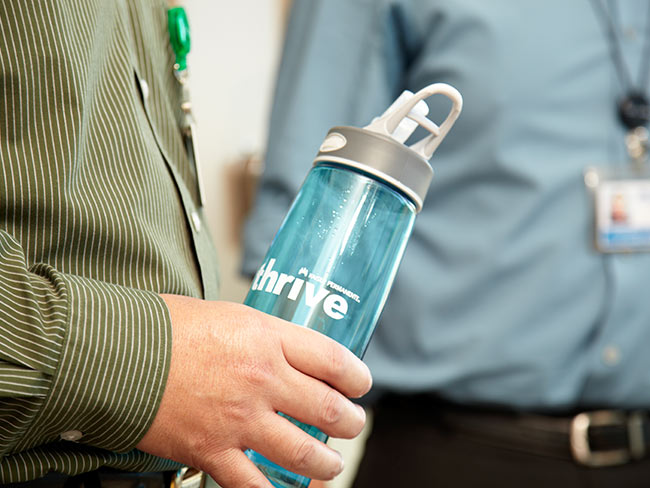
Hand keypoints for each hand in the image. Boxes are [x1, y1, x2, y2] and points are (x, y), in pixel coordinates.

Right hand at [136, 295, 371, 487]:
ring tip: (331, 464)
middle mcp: (263, 380)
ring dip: (326, 462)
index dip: (356, 376)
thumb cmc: (170, 327)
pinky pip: (255, 486)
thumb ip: (265, 337)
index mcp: (269, 340)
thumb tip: (287, 352)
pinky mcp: (213, 452)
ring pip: (303, 453)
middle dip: (350, 421)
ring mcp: (240, 420)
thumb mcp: (231, 315)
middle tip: (353, 423)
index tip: (361, 384)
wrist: (118, 353)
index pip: (334, 360)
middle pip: (327, 408)